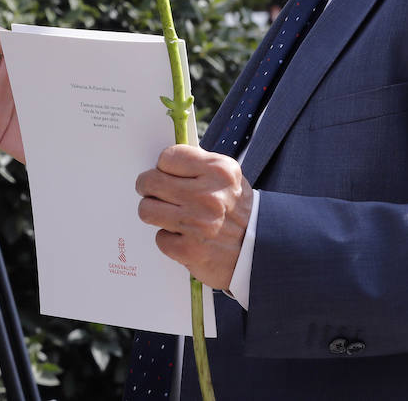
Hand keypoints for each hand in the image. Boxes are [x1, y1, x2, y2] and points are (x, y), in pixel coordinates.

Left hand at [135, 145, 253, 289]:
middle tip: (153, 192)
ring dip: (154, 213)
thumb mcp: (228, 178)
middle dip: (148, 187)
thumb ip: (198, 166)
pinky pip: (159, 238)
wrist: (261, 250)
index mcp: (219, 171)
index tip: (165, 173)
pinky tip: (182, 237)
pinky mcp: (190, 250)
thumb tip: (162, 161)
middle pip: (150, 181)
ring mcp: (198, 224)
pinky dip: (168, 239)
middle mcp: (208, 196)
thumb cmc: (237, 210)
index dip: (163, 166)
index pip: (168, 157)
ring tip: (166, 214)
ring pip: (146, 209)